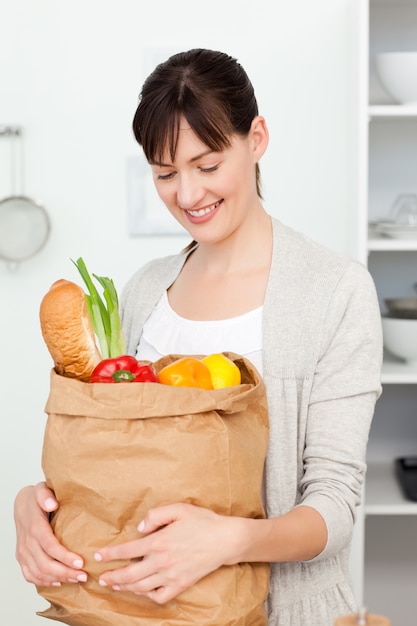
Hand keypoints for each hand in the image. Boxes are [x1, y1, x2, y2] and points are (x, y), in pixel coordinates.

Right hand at [14, 482, 86, 585]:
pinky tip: (58, 582)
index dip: (65, 557)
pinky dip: (44, 581)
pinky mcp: (22, 558)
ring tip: (76, 579)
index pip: (50, 546)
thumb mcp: (41, 490)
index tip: (81, 562)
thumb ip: (46, 495)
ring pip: (39, 573)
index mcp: (35, 527)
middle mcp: (27, 542)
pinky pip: (30, 575)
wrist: (21, 505)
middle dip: (66, 572)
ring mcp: (23, 552)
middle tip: (83, 575)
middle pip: (46, 564)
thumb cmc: (35, 498)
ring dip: (58, 578)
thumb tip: (52, 504)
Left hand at [95, 503, 242, 603]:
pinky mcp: (181, 584)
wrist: (225, 540)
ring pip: (141, 587)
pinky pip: (160, 596)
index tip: (98, 556)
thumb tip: (140, 528)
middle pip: (129, 575)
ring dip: (125, 587)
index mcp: (159, 541)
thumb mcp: (178, 509)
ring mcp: (171, 575)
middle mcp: (162, 561)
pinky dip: (147, 596)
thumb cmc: (202, 521)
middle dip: (112, 577)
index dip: (110, 554)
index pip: (127, 551)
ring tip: (116, 585)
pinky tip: (142, 590)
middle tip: (101, 578)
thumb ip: (156, 515)